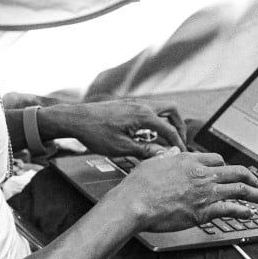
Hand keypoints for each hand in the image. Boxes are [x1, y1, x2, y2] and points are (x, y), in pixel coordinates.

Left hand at [40, 99, 186, 157]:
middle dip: (179, 125)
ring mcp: (133, 103)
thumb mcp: (121, 147)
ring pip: (160, 108)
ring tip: (164, 140)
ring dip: (166, 122)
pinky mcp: (126, 105)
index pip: (170, 129)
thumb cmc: (95, 133)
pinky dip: (154, 120)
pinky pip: (147, 110)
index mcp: (143, 115)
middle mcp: (141, 105)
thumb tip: (164, 155)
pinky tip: (146, 135)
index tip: (182, 154)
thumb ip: (145, 150)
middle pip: (171, 110)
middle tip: (179, 141)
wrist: (74, 118)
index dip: (178, 143)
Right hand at [115, 152, 257, 231]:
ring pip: (240, 190)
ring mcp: (205, 192)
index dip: (224, 165)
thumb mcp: (152, 162)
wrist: (135, 203)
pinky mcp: (205, 211)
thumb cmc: (138, 185)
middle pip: (235, 172)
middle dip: (251, 177)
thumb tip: (171, 153)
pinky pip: (232, 209)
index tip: (229, 171)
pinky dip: (244, 211)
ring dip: (257, 194)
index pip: (215, 159)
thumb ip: (165, 157)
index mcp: (188, 160)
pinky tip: (250, 214)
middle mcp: (201, 174)